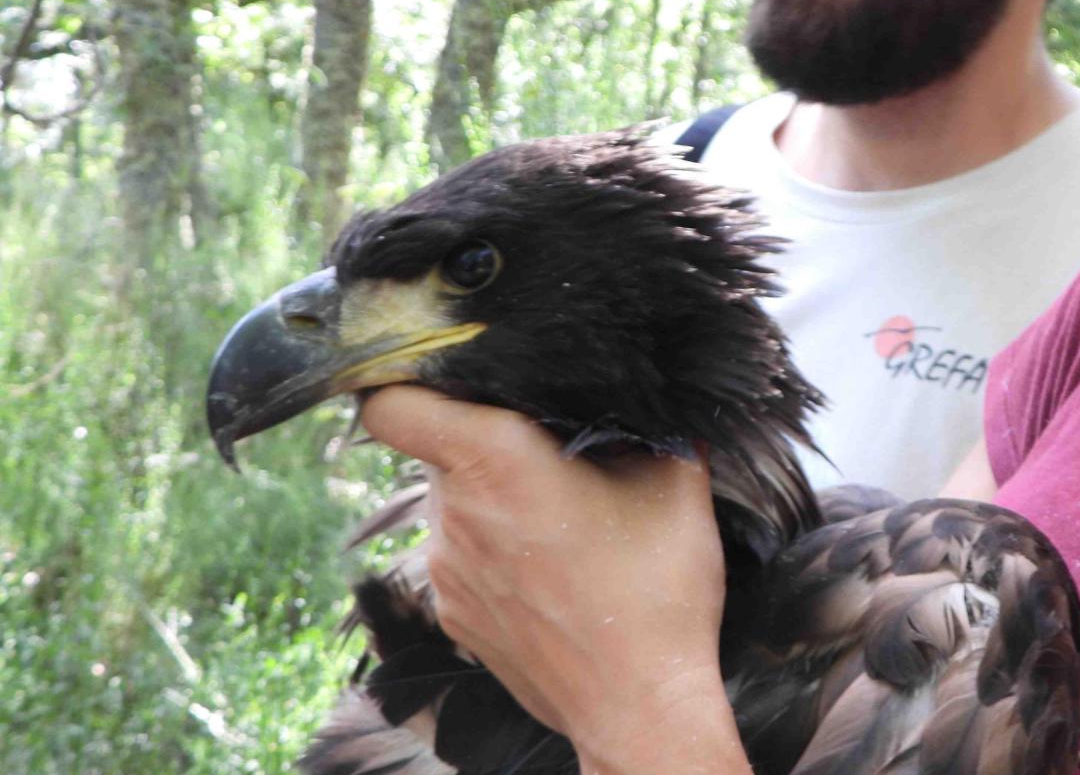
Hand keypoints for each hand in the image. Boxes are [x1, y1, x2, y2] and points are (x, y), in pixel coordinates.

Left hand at [361, 385, 747, 773]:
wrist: (640, 708)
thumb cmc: (657, 593)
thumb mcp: (677, 484)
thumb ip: (654, 424)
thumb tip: (658, 389)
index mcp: (495, 462)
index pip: (391, 404)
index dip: (407, 381)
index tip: (452, 381)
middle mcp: (454, 514)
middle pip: (441, 450)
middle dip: (491, 443)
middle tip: (557, 457)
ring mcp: (448, 574)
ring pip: (458, 507)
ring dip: (500, 503)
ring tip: (570, 524)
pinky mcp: (455, 618)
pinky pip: (466, 560)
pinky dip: (501, 555)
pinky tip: (559, 573)